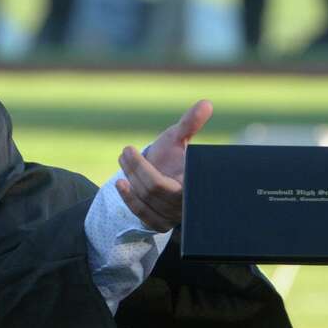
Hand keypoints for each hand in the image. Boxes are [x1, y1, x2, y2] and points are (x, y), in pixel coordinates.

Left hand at [115, 99, 213, 231]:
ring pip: (146, 199)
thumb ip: (190, 123)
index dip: (150, 169)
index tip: (132, 150)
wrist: (165, 175)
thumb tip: (206, 103)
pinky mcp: (160, 224)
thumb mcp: (178, 138)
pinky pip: (143, 215)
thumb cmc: (173, 155)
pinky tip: (121, 184)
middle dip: (138, 168)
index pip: (175, 181)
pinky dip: (130, 200)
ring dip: (132, 178)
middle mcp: (185, 203)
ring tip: (123, 158)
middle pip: (155, 188)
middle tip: (126, 150)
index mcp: (194, 183)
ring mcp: (173, 215)